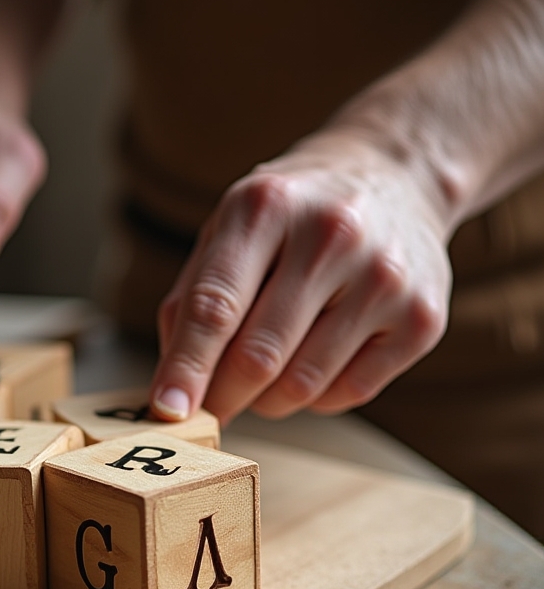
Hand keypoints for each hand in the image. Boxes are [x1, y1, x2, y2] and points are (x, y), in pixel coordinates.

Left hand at [149, 131, 453, 423]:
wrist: (397, 178)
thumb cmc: (294, 216)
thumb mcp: (231, 228)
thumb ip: (191, 300)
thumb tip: (171, 388)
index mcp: (268, 206)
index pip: (216, 305)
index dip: (187, 367)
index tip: (166, 410)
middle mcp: (332, 236)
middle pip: (259, 356)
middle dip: (223, 397)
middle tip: (210, 409)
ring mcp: (385, 278)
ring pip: (302, 385)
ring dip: (268, 401)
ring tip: (264, 376)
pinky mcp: (422, 318)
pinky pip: (348, 393)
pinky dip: (315, 397)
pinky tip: (313, 363)